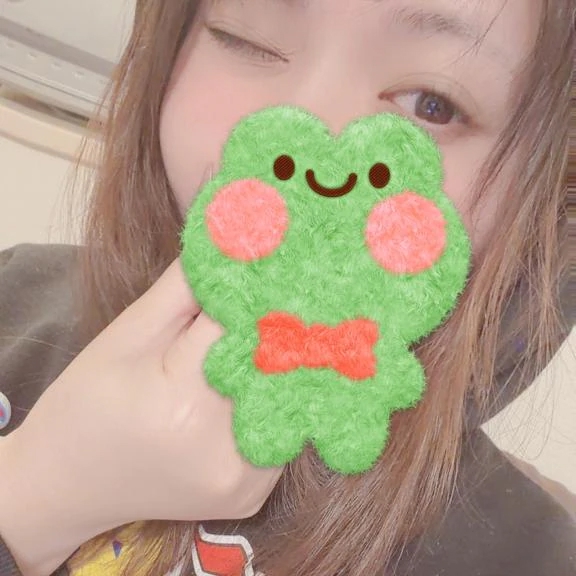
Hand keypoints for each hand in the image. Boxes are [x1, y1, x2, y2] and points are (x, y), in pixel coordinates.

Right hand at [0, 257, 282, 575]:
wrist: (67, 483)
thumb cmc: (87, 402)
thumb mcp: (125, 335)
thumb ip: (184, 288)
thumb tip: (235, 244)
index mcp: (184, 403)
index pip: (243, 324)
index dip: (255, 289)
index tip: (266, 263)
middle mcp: (223, 449)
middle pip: (272, 363)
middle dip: (273, 325)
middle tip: (283, 294)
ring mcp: (242, 481)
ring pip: (286, 398)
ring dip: (279, 365)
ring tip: (266, 338)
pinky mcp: (250, 495)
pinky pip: (281, 434)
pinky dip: (273, 404)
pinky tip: (254, 386)